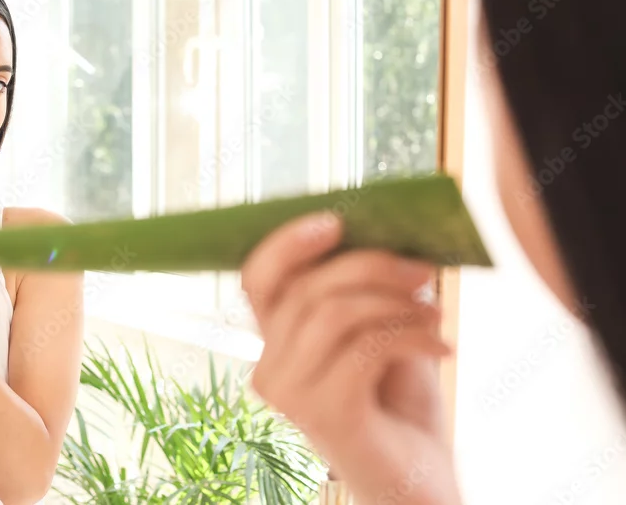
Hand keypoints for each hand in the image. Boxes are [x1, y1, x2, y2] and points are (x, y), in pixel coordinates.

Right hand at [241, 212, 462, 504]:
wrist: (418, 484)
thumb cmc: (397, 407)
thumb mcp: (377, 333)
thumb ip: (360, 292)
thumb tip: (374, 233)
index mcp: (275, 345)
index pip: (257, 279)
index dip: (287, 243)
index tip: (336, 221)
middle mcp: (269, 370)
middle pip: (308, 288)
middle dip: (372, 266)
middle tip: (424, 270)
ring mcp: (291, 394)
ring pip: (334, 312)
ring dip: (396, 302)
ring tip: (436, 314)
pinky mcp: (323, 412)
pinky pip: (364, 346)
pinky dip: (411, 334)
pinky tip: (443, 346)